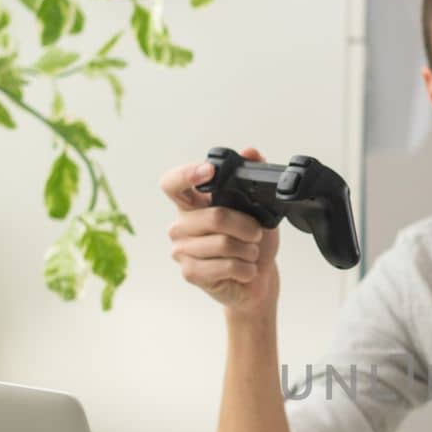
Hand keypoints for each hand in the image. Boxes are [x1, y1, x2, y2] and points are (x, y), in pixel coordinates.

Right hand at [163, 147, 280, 316]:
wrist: (257, 280)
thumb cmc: (252, 243)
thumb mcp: (258, 208)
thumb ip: (252, 178)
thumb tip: (251, 151)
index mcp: (191, 204)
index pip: (173, 183)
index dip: (187, 174)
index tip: (209, 170)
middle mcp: (181, 225)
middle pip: (215, 216)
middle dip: (247, 226)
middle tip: (256, 234)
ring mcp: (181, 250)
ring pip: (224, 243)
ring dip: (249, 250)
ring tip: (250, 254)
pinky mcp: (190, 273)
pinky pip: (225, 266)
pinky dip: (245, 268)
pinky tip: (245, 270)